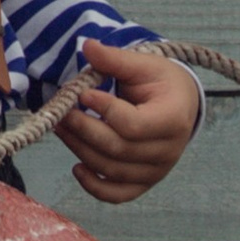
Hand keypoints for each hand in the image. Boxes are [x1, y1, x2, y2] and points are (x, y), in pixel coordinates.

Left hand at [63, 38, 202, 203]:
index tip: (83, 93)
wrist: (179, 104)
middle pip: (117, 149)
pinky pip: (117, 194)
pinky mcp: (143, 183)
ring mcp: (156, 171)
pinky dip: (94, 187)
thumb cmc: (160, 81)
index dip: (104, 110)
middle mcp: (168, 150)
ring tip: (61, 127)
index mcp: (173, 118)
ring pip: (111, 169)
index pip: (133, 125)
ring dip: (79, 149)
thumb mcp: (142, 64)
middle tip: (60, 111)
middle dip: (83, 130)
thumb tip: (87, 46)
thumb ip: (115, 59)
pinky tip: (76, 167)